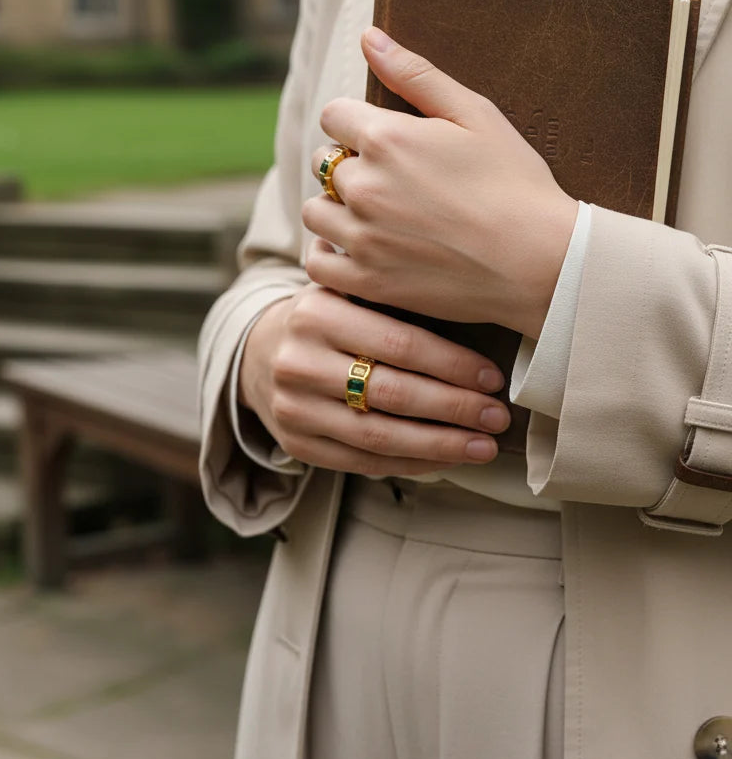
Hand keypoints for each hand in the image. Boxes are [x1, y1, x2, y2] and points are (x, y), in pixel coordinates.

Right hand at [237, 284, 511, 476]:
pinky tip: (445, 459)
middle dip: (455, 408)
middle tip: (498, 416)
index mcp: (317, 313)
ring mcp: (294, 407)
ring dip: (440, 445)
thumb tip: (479, 324)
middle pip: (392, 393)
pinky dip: (410, 463)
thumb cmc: (329, 319)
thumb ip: (396, 303)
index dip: (452, 364)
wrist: (260, 350)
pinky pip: (362, 461)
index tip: (493, 378)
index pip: (399, 343)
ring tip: (483, 446)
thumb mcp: (349, 295)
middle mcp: (299, 361)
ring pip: (379, 435)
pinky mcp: (295, 443)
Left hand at [303, 27, 578, 339]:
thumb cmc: (516, 182)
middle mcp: (364, 186)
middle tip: (393, 181)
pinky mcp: (367, 281)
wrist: (542, 262)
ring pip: (315, 211)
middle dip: (351, 166)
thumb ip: (415, 74)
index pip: (333, 115)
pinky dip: (329, 254)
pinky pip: (318, 263)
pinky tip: (357, 248)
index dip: (357, 123)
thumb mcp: (474, 114)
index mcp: (385, 138)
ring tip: (376, 215)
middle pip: (324, 162)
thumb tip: (369, 37)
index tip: (385, 140)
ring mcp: (362, 238)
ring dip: (336, 208)